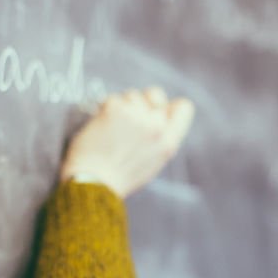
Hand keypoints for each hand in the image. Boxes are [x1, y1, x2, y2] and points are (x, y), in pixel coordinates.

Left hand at [61, 87, 194, 197]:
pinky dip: (106, 110)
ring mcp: (136, 116)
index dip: (167, 106)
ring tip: (112, 129)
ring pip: (132, 95)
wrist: (94, 183)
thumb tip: (159, 116)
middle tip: (128, 118)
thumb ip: (161, 138)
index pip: (184, 107)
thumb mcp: (154, 162)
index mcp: (169, 142)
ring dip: (122, 107)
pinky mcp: (115, 109)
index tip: (155, 111)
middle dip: (142, 102)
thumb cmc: (121, 177)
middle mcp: (156, 127)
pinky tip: (102, 127)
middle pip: (155, 94)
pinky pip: (113, 99)